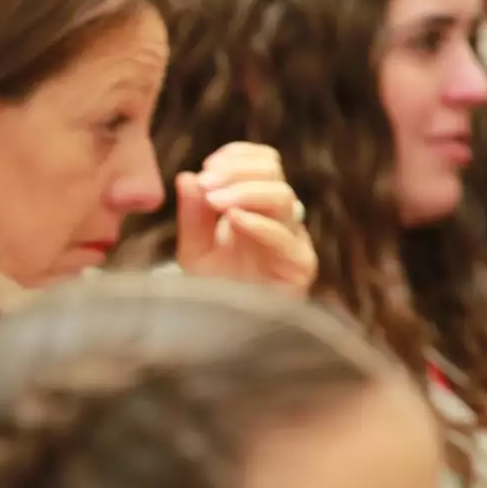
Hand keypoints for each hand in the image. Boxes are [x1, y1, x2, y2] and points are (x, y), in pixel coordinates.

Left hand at [175, 142, 317, 294]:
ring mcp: (292, 240)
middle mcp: (279, 218)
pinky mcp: (300, 266)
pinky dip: (259, 224)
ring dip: (246, 191)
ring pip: (283, 197)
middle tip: (207, 181)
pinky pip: (286, 238)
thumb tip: (186, 176)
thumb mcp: (194, 249)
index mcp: (258, 205)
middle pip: (274, 172)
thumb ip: (192, 215)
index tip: (207, 166)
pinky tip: (234, 220)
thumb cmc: (214, 288)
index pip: (264, 162)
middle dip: (237, 171)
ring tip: (215, 201)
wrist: (225, 331)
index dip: (238, 156)